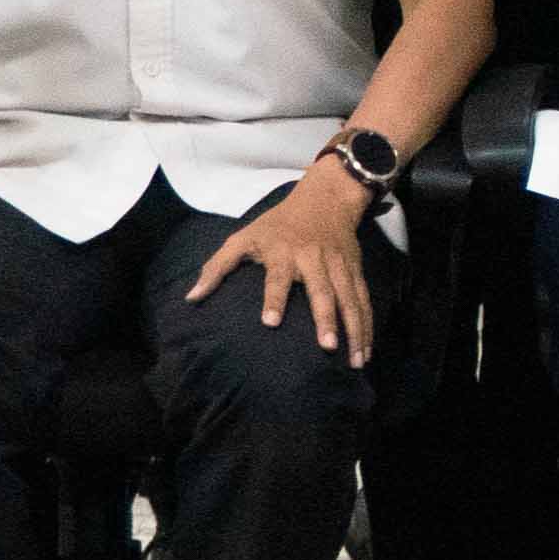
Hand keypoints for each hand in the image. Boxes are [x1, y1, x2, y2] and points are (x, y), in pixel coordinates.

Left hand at [185, 158, 378, 366]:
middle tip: (327, 346)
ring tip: (356, 360)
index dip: (274, 298)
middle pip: (321, 291)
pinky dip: (367, 325)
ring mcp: (338, 265)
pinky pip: (363, 300)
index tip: (269, 323)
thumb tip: (192, 298)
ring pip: (349, 299)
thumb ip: (217, 267)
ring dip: (354, 329)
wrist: (326, 199)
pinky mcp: (354, 270)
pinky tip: (365, 350)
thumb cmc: (277, 224)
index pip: (278, 277)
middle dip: (325, 318)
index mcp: (284, 252)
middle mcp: (313, 259)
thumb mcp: (244, 237)